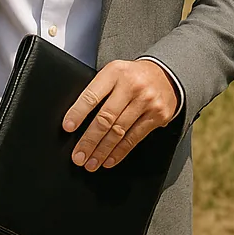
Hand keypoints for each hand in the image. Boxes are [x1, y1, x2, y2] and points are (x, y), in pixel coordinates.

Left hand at [63, 60, 180, 171]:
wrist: (166, 75)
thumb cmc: (132, 77)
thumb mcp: (114, 73)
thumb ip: (99, 90)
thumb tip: (76, 119)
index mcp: (115, 72)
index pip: (92, 95)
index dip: (78, 113)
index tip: (68, 127)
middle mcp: (132, 85)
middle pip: (106, 118)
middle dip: (89, 140)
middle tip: (78, 155)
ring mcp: (146, 101)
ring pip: (119, 131)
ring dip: (102, 151)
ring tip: (91, 162)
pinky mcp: (158, 115)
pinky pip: (134, 138)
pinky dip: (119, 152)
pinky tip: (109, 159)